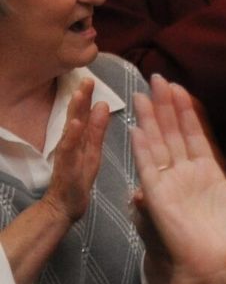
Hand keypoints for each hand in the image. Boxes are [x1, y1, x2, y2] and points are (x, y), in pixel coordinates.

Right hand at [40, 78, 108, 224]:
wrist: (65, 206)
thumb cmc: (79, 178)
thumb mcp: (91, 151)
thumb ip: (95, 130)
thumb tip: (103, 106)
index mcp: (81, 140)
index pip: (85, 114)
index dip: (88, 97)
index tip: (92, 78)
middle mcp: (73, 144)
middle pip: (77, 117)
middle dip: (82, 98)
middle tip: (87, 78)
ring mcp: (69, 156)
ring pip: (72, 131)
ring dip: (76, 112)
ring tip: (79, 94)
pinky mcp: (68, 169)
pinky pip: (70, 151)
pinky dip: (72, 137)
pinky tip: (76, 124)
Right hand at [131, 74, 225, 283]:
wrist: (219, 268)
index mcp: (208, 175)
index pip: (194, 136)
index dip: (186, 112)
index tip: (180, 88)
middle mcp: (186, 175)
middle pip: (172, 133)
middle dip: (165, 106)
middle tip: (156, 77)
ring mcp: (170, 184)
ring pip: (158, 144)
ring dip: (151, 119)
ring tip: (143, 93)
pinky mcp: (158, 196)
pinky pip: (148, 167)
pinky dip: (142, 147)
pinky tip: (136, 126)